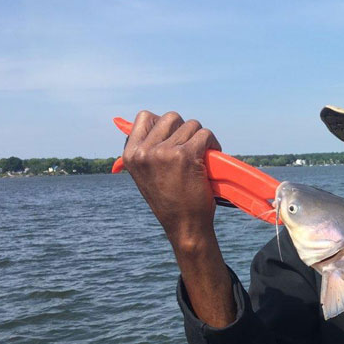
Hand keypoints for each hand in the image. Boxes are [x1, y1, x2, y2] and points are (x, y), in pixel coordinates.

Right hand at [121, 111, 234, 326]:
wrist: (184, 226)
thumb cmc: (170, 201)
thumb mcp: (147, 174)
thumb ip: (147, 150)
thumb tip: (155, 120)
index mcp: (130, 154)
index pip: (144, 117)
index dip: (163, 123)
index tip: (173, 136)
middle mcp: (144, 152)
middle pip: (171, 117)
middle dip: (185, 129)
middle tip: (191, 148)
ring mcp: (164, 152)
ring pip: (191, 125)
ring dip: (201, 137)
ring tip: (202, 157)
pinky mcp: (186, 155)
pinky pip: (205, 135)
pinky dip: (212, 143)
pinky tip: (211, 158)